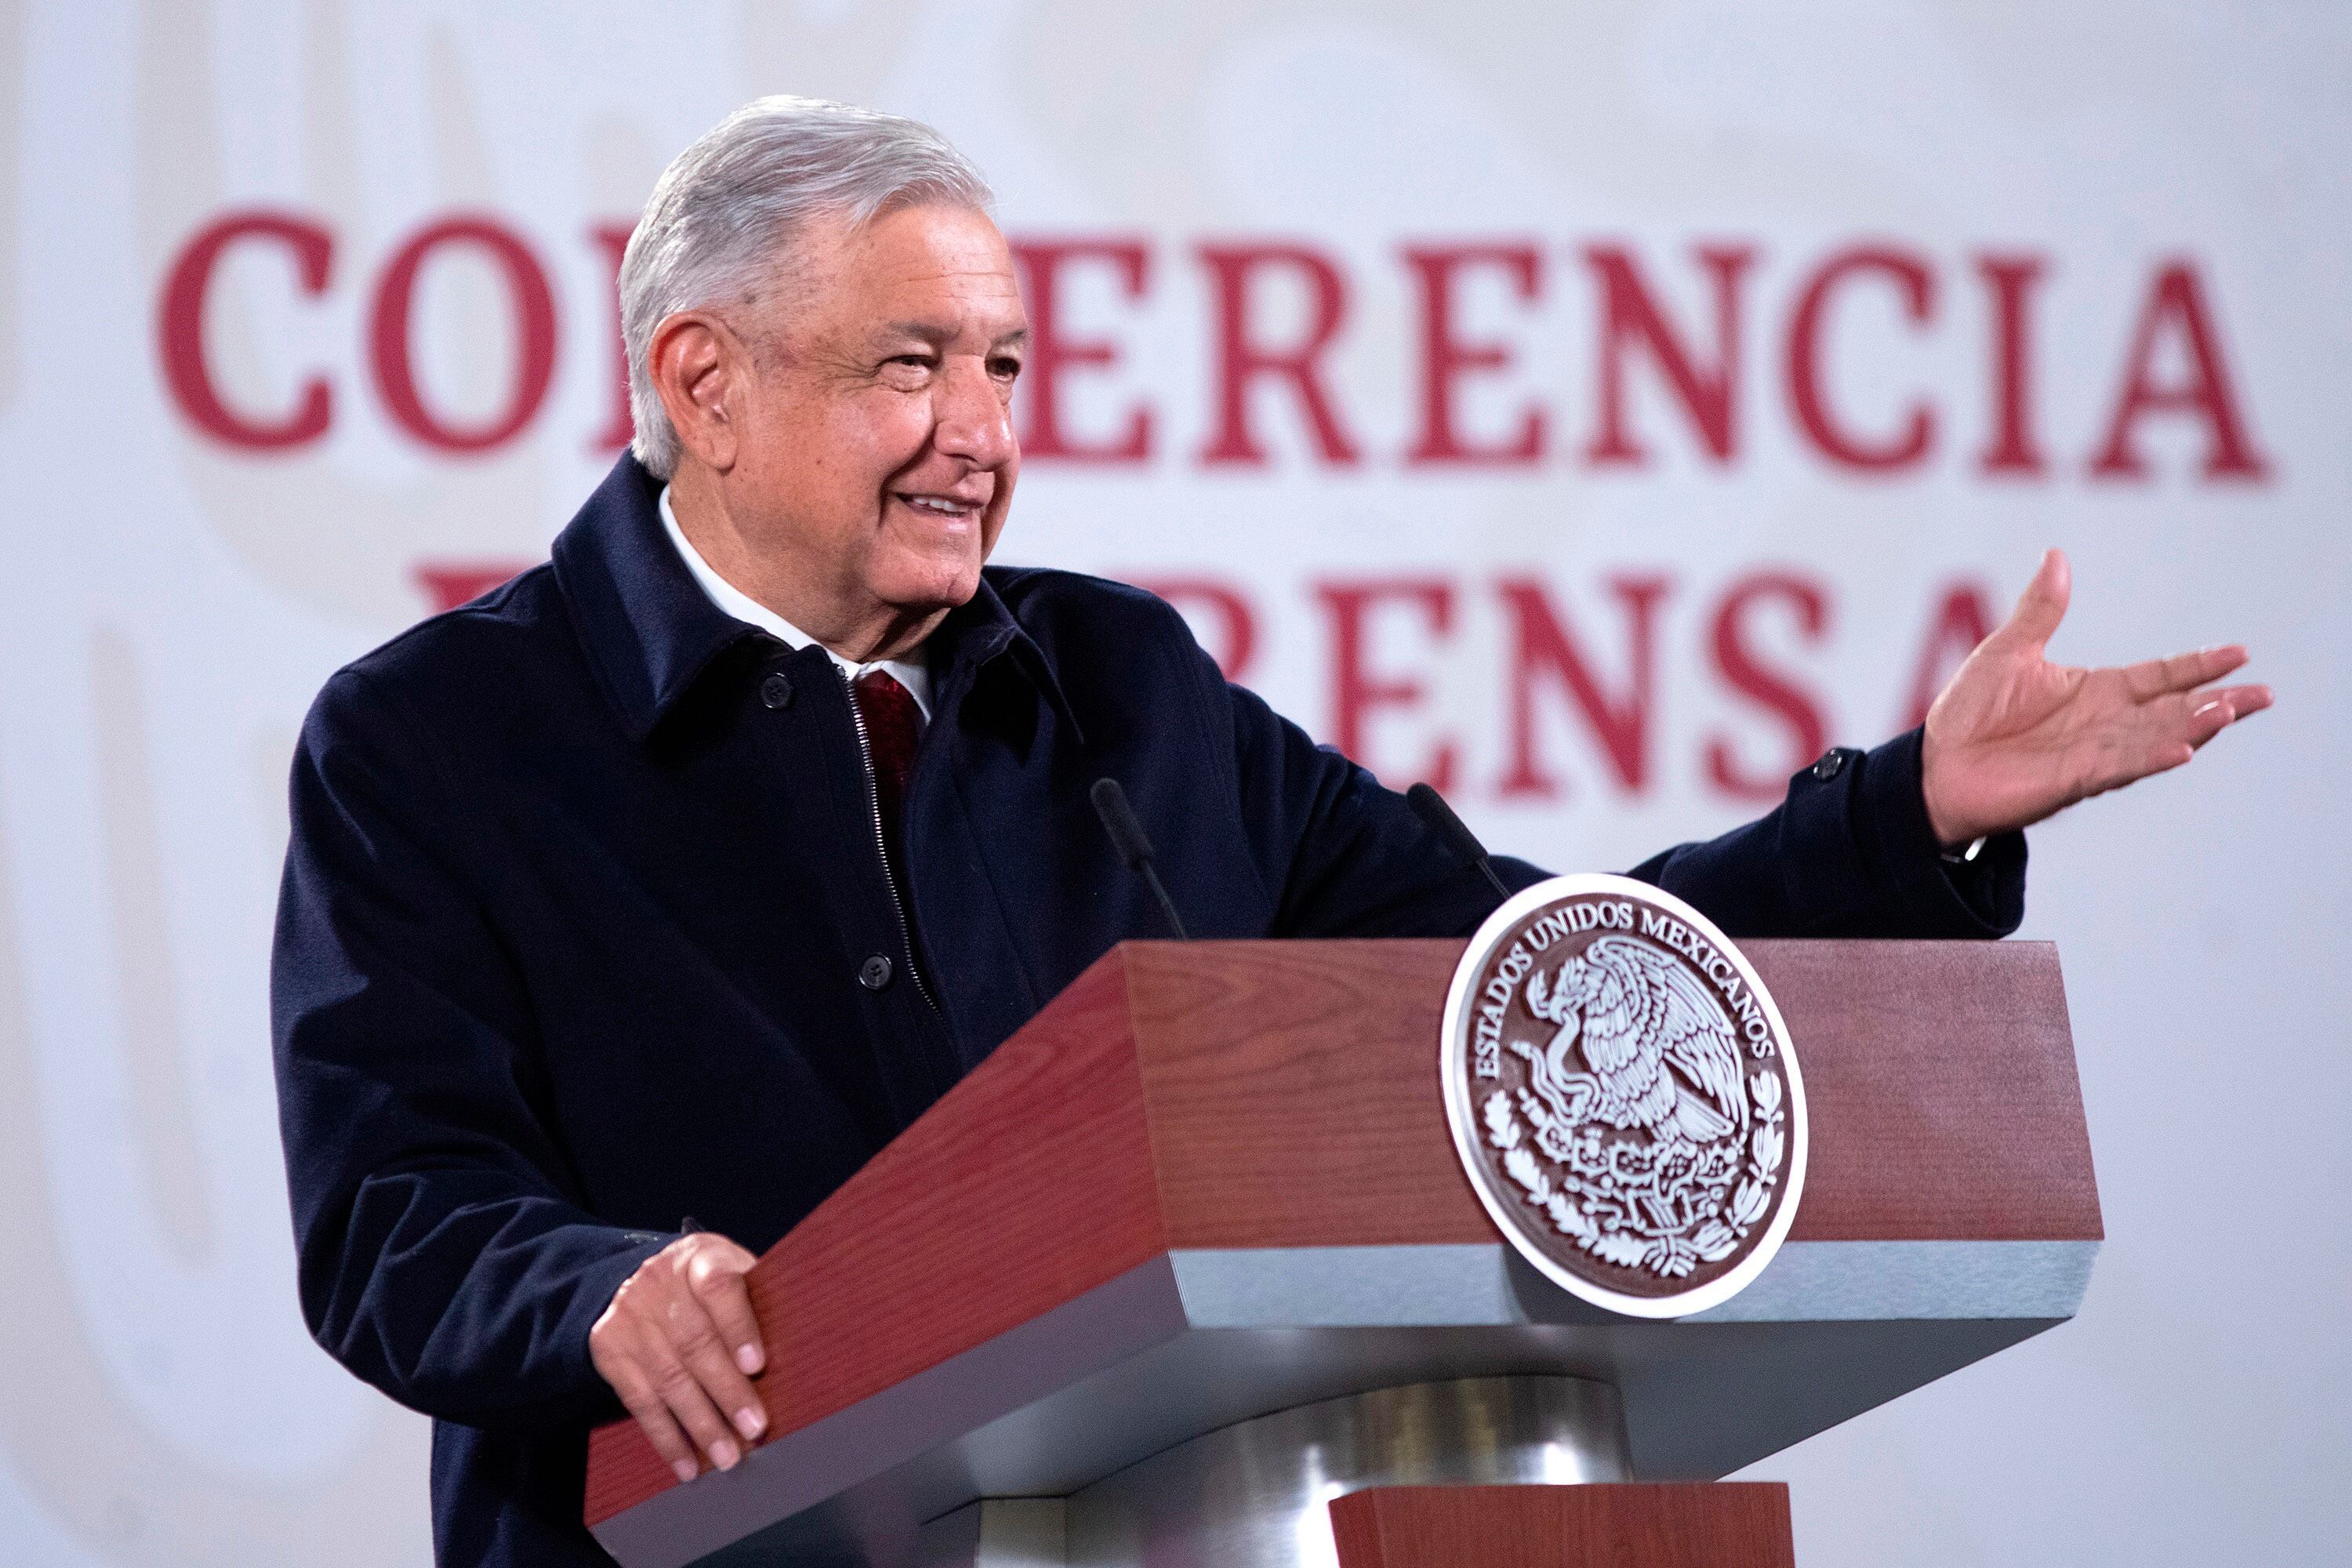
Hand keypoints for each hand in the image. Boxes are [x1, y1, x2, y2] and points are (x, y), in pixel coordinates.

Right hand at [589, 1232, 766, 1484]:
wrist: (640, 1278)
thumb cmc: (707, 1284)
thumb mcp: (732, 1271)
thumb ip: (759, 1300)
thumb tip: (805, 1348)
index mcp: (699, 1258)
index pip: (718, 1287)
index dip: (738, 1327)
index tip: (757, 1364)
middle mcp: (658, 1283)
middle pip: (694, 1342)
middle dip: (726, 1391)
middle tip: (753, 1428)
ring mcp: (629, 1316)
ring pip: (668, 1378)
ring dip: (700, 1424)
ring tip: (727, 1456)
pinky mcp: (609, 1348)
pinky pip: (639, 1401)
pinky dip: (666, 1437)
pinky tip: (687, 1463)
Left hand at [1921, 549, 2272, 845]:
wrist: (1935, 766)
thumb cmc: (1969, 713)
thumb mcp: (2007, 650)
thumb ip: (2040, 610)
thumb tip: (2056, 556)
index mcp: (2095, 690)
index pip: (2160, 676)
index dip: (2198, 665)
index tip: (2241, 653)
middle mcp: (2104, 723)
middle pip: (2173, 710)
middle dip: (2218, 703)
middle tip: (2263, 695)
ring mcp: (2093, 753)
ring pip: (2154, 737)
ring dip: (2191, 726)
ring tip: (2228, 712)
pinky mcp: (2072, 779)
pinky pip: (2119, 766)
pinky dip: (2150, 757)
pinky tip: (2183, 749)